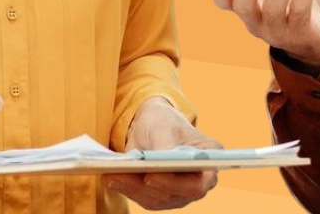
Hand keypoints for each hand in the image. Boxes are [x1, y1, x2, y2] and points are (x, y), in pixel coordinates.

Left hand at [103, 97, 220, 209]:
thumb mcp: (165, 126)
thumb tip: (162, 163)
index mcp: (209, 160)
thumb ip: (166, 145)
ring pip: (156, 199)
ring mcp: (179, 192)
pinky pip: (143, 197)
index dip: (176, 184)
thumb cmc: (164, 121)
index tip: (151, 176)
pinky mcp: (160, 196)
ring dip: (131, 188)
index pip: (200, 183)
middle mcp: (198, 181)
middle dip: (145, 186)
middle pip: (174, 195)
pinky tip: (110, 178)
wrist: (152, 125)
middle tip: (121, 174)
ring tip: (110, 175)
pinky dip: (126, 188)